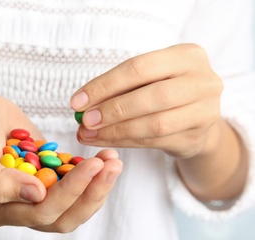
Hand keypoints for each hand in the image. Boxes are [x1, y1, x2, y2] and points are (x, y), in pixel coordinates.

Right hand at [0, 90, 122, 230]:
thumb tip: (37, 196)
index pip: (39, 214)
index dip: (68, 193)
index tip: (91, 165)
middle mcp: (16, 208)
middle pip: (62, 216)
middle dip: (90, 194)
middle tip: (112, 166)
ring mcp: (33, 193)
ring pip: (72, 204)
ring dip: (96, 185)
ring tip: (113, 160)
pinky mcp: (45, 176)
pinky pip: (72, 182)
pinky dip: (90, 173)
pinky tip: (105, 156)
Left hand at [70, 44, 222, 158]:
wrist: (196, 117)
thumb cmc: (163, 90)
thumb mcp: (148, 78)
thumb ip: (120, 87)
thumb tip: (80, 104)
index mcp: (188, 56)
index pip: (139, 67)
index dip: (105, 85)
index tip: (76, 101)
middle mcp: (203, 81)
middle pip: (152, 96)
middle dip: (112, 110)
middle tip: (83, 121)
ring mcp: (205, 111)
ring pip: (155, 124)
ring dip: (116, 131)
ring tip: (88, 134)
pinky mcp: (198, 137)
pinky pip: (155, 142)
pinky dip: (125, 142)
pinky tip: (104, 140)